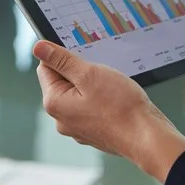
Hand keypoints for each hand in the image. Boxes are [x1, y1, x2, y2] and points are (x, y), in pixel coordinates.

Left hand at [33, 41, 184, 181]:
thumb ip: (61, 60)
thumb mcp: (88, 74)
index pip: (46, 69)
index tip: (81, 54)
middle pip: (62, 82)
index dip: (63, 57)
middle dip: (80, 72)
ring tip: (111, 87)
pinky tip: (116, 99)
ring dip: (92, 85)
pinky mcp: (93, 131)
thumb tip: (38, 48)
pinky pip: (91, 108)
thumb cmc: (120, 107)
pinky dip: (101, 100)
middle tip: (100, 71)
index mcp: (54, 103)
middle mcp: (61, 119)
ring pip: (79, 94)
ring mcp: (78, 128)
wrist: (146, 136)